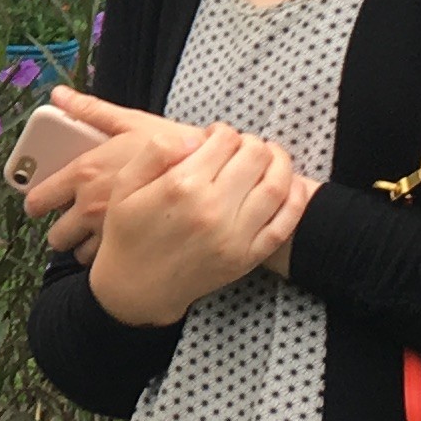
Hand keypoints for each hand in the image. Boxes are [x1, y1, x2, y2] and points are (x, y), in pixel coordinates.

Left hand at [22, 87, 206, 266]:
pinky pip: (106, 265)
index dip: (38, 203)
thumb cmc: (173, 145)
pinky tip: (122, 246)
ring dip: (87, 247)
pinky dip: (111, 259)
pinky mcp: (132, 250)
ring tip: (101, 237)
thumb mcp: (132, 123)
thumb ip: (91, 110)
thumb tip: (60, 95)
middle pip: (56, 236)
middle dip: (64, 232)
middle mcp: (89, 207)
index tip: (43, 204)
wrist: (215, 176)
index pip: (38, 200)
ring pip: (80, 255)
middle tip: (75, 224)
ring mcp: (109, 233)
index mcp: (83, 173)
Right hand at [88, 123, 309, 327]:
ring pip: (276, 184)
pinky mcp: (247, 258)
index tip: (215, 137)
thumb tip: (196, 137)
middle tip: (240, 148)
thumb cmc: (128, 232)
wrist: (135, 288)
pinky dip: (295, 200)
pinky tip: (289, 186)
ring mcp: (234, 236)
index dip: (223, 131)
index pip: (225, 140)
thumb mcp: (125, 184)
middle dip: (251, 143)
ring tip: (268, 158)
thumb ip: (156, 151)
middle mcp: (212, 209)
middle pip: (255, 156)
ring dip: (278, 163)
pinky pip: (284, 224)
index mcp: (182, 186)